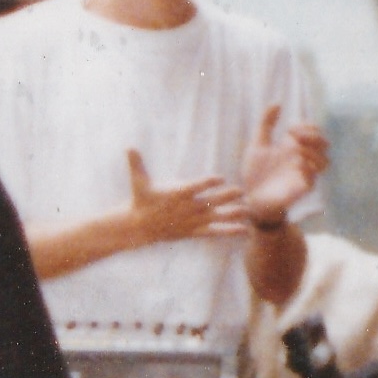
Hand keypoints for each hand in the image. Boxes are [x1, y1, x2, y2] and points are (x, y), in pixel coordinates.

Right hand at [122, 148, 250, 247]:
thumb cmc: (142, 199)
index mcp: (176, 194)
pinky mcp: (194, 231)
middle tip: (241, 190)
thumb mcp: (138, 182)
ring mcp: (191, 221)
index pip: (193, 188)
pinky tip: (245, 230)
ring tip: (248, 211)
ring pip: (215, 218)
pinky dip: (229, 231)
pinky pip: (214, 232)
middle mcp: (186, 208)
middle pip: (209, 202)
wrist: (140, 226)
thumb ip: (136, 164)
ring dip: (232, 214)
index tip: (219, 178)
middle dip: (225, 197)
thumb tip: (129, 146)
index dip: (206, 183)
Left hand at [238, 105, 329, 226]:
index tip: (289, 130)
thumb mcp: (258, 143)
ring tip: (295, 150)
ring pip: (325, 161)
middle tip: (294, 137)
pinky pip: (313, 178)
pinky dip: (306, 168)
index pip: (314, 131)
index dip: (307, 127)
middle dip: (313, 137)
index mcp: (295, 147)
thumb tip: (278, 103)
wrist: (250, 196)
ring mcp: (304, 174)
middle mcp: (304, 159)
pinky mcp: (301, 189)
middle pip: (325, 144)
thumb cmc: (254, 172)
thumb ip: (266, 123)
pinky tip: (294, 164)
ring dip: (312, 152)